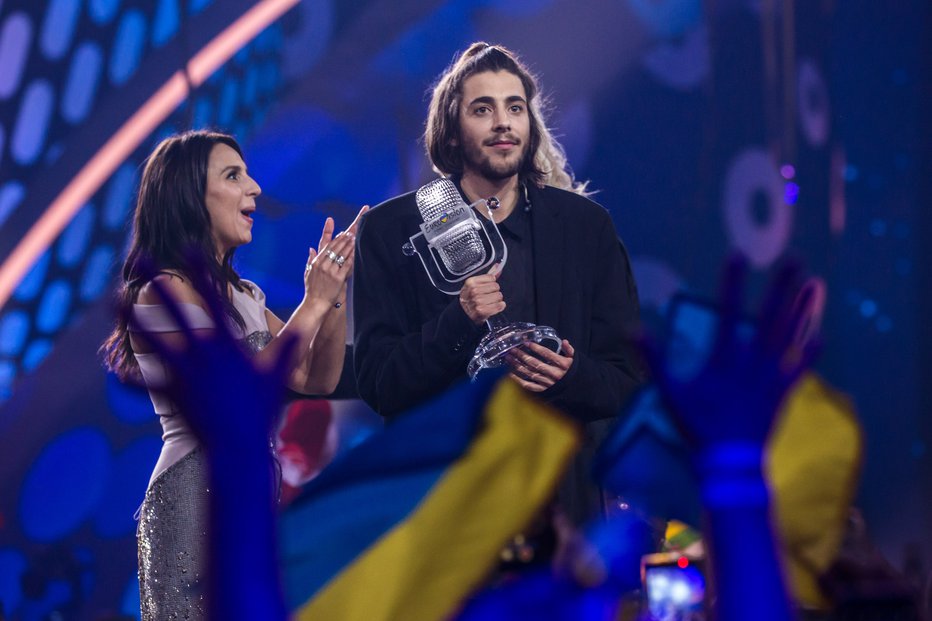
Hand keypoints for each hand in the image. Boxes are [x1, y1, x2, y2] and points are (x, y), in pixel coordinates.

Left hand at [126, 256, 297, 453]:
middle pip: (175, 311)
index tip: (190, 248)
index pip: (212, 299)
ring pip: (153, 339)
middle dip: (159, 283)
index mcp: (225, 344)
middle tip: (142, 259)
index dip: (200, 270)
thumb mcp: (277, 375)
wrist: (239, 444)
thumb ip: (288, 349)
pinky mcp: (173, 395)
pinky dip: (133, 378)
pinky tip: (118, 369)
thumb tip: (305, 328)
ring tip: (117, 300)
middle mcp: (201, 354)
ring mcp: (184, 373)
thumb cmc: (261, 410)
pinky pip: (148, 383)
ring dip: (135, 319)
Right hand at [304, 206, 367, 305]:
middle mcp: (322, 265)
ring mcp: (330, 271)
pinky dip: (351, 257)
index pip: (327, 247)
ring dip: (349, 246)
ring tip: (355, 238)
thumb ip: (310, 260)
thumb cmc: (312, 289)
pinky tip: (356, 252)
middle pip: (335, 248)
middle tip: (352, 232)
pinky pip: (346, 265)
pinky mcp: (337, 278)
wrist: (314, 304)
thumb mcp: (308, 273)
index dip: (336, 239)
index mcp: (316, 262)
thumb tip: (311, 249)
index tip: (342, 233)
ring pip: (341, 255)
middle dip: (344, 239)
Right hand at [459, 263, 504, 323]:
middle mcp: (473, 291)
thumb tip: (498, 266)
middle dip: (494, 292)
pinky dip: (499, 307)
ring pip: (499, 296)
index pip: (492, 278)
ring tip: (489, 303)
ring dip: (496, 300)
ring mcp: (477, 301)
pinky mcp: (482, 311)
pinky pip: (500, 305)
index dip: (491, 284)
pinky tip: (493, 307)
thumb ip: (488, 275)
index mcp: (471, 282)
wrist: (464, 314)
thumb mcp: (475, 285)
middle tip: (487, 297)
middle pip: (496, 286)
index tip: (485, 289)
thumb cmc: (471, 298)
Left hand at [506, 340, 574, 391]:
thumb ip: (569, 350)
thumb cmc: (573, 372)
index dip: (536, 348)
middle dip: (522, 355)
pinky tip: (511, 374)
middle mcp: (554, 374)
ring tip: (509, 358)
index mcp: (562, 365)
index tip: (526, 342)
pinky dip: (519, 380)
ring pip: (530, 373)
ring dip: (518, 365)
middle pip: (535, 363)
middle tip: (513, 350)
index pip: (547, 354)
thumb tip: (565, 341)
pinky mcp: (543, 390)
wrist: (576, 389)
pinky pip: (529, 385)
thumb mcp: (574, 359)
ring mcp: (547, 383)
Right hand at [639, 256, 819, 450]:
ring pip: (790, 338)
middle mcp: (752, 363)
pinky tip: (820, 335)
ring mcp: (770, 378)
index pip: (728, 314)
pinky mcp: (781, 394)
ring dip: (802, 311)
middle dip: (782, 288)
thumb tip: (631, 330)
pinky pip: (799, 370)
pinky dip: (810, 354)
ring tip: (813, 285)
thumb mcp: (670, 393)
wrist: (729, 462)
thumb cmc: (698, 426)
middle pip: (770, 319)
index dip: (732, 284)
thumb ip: (652, 359)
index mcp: (724, 360)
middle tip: (795, 260)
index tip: (738, 255)